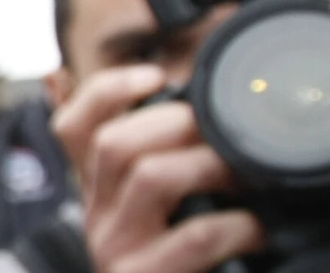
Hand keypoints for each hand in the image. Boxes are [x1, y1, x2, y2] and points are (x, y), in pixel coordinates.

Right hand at [52, 66, 263, 272]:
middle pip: (112, 143)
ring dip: (208, 163)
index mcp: (98, 194)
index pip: (72, 127)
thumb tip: (117, 90)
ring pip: (148, 176)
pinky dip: (237, 224)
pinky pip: (193, 236)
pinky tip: (257, 228)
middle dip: (176, 122)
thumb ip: (143, 161)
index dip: (106, 92)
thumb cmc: (175, 270)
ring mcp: (117, 252)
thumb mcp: (153, 215)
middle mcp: (97, 218)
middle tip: (224, 128)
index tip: (153, 76)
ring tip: (246, 173)